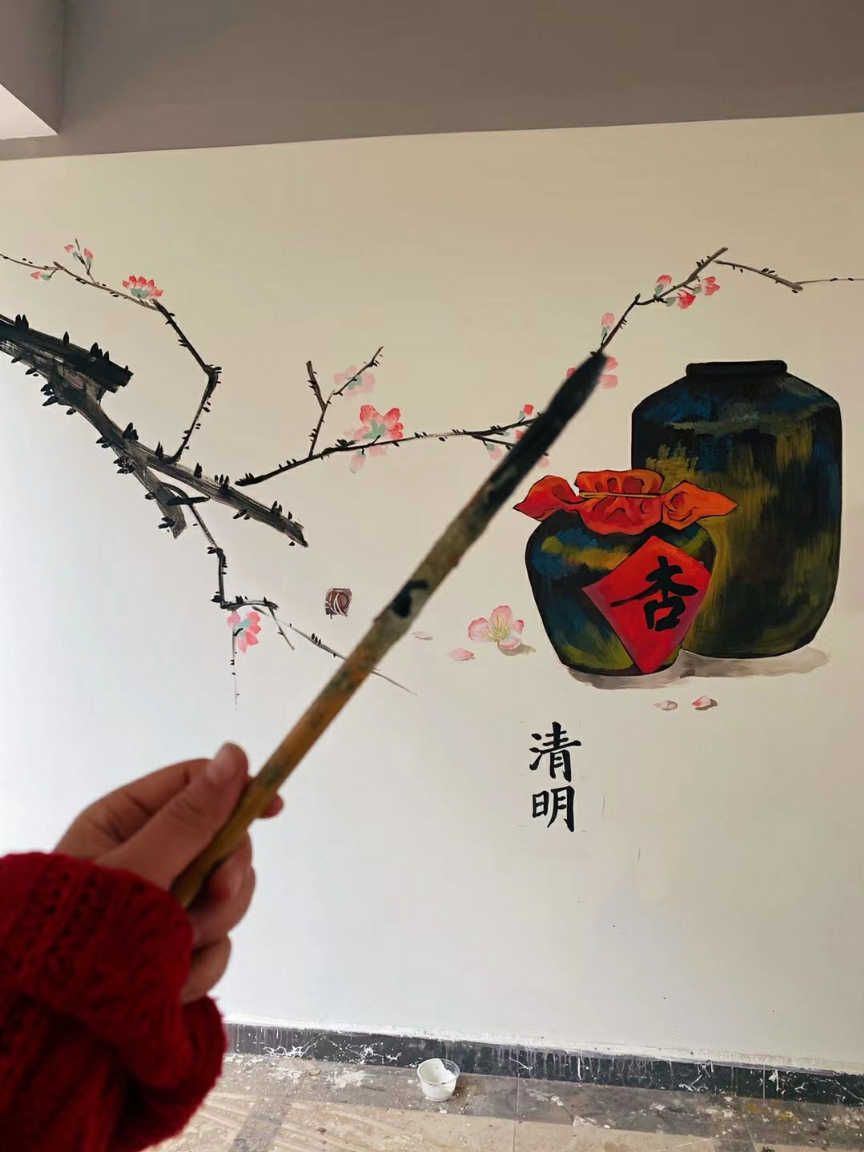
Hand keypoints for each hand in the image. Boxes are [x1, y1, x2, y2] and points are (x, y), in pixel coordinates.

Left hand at [54, 743, 281, 1003]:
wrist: (48, 1028)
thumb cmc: (78, 932)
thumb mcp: (137, 868)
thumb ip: (189, 819)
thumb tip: (234, 755)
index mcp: (126, 820)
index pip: (194, 785)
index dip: (238, 791)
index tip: (274, 807)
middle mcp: (149, 857)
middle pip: (223, 843)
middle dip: (224, 875)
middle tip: (212, 895)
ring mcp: (164, 905)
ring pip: (227, 897)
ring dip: (210, 926)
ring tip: (175, 951)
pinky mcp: (175, 950)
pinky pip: (216, 946)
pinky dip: (199, 967)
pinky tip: (170, 983)